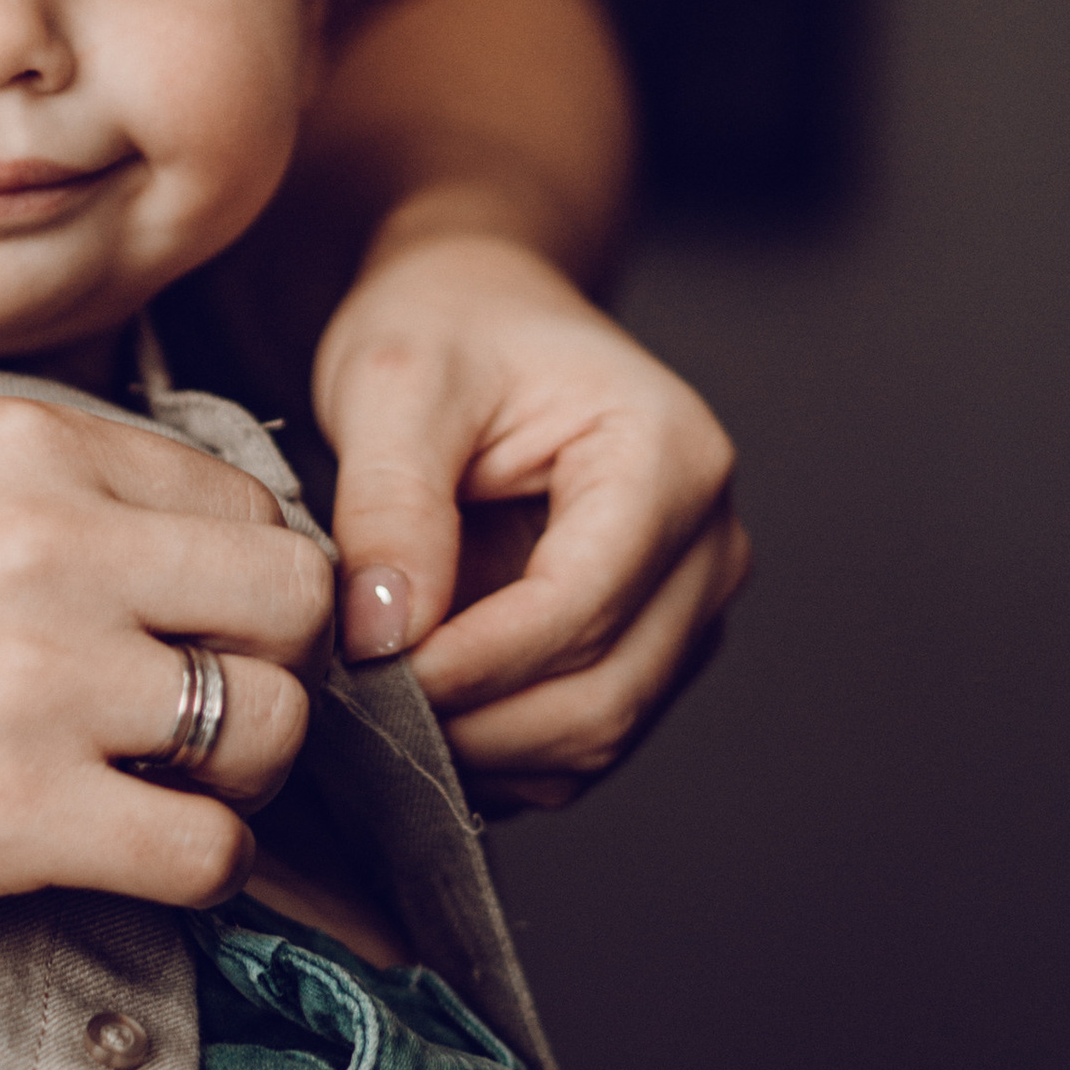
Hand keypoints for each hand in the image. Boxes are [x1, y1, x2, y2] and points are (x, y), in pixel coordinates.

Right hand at [0, 397, 332, 919]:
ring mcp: (39, 683)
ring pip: (274, 728)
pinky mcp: (16, 816)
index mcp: (27, 448)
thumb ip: (56, 489)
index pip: (246, 507)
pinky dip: (197, 867)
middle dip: (273, 665)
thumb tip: (199, 545)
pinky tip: (131, 853)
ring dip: (242, 774)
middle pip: (292, 604)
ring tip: (165, 787)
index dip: (240, 583)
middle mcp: (51, 547)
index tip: (195, 631)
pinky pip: (208, 852)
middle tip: (206, 712)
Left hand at [313, 234, 749, 808]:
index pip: (582, 608)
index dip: (470, 662)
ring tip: (383, 693)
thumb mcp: (393, 383)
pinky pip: (583, 743)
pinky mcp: (653, 649)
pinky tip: (427, 702)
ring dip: (483, 742)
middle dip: (473, 718)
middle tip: (359, 696)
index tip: (368, 666)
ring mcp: (689, 604)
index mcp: (670, 457)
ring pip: (598, 734)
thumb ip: (391, 503)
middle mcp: (709, 541)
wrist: (481, 321)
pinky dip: (501, 748)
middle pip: (604, 693)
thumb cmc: (449, 330)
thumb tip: (386, 631)